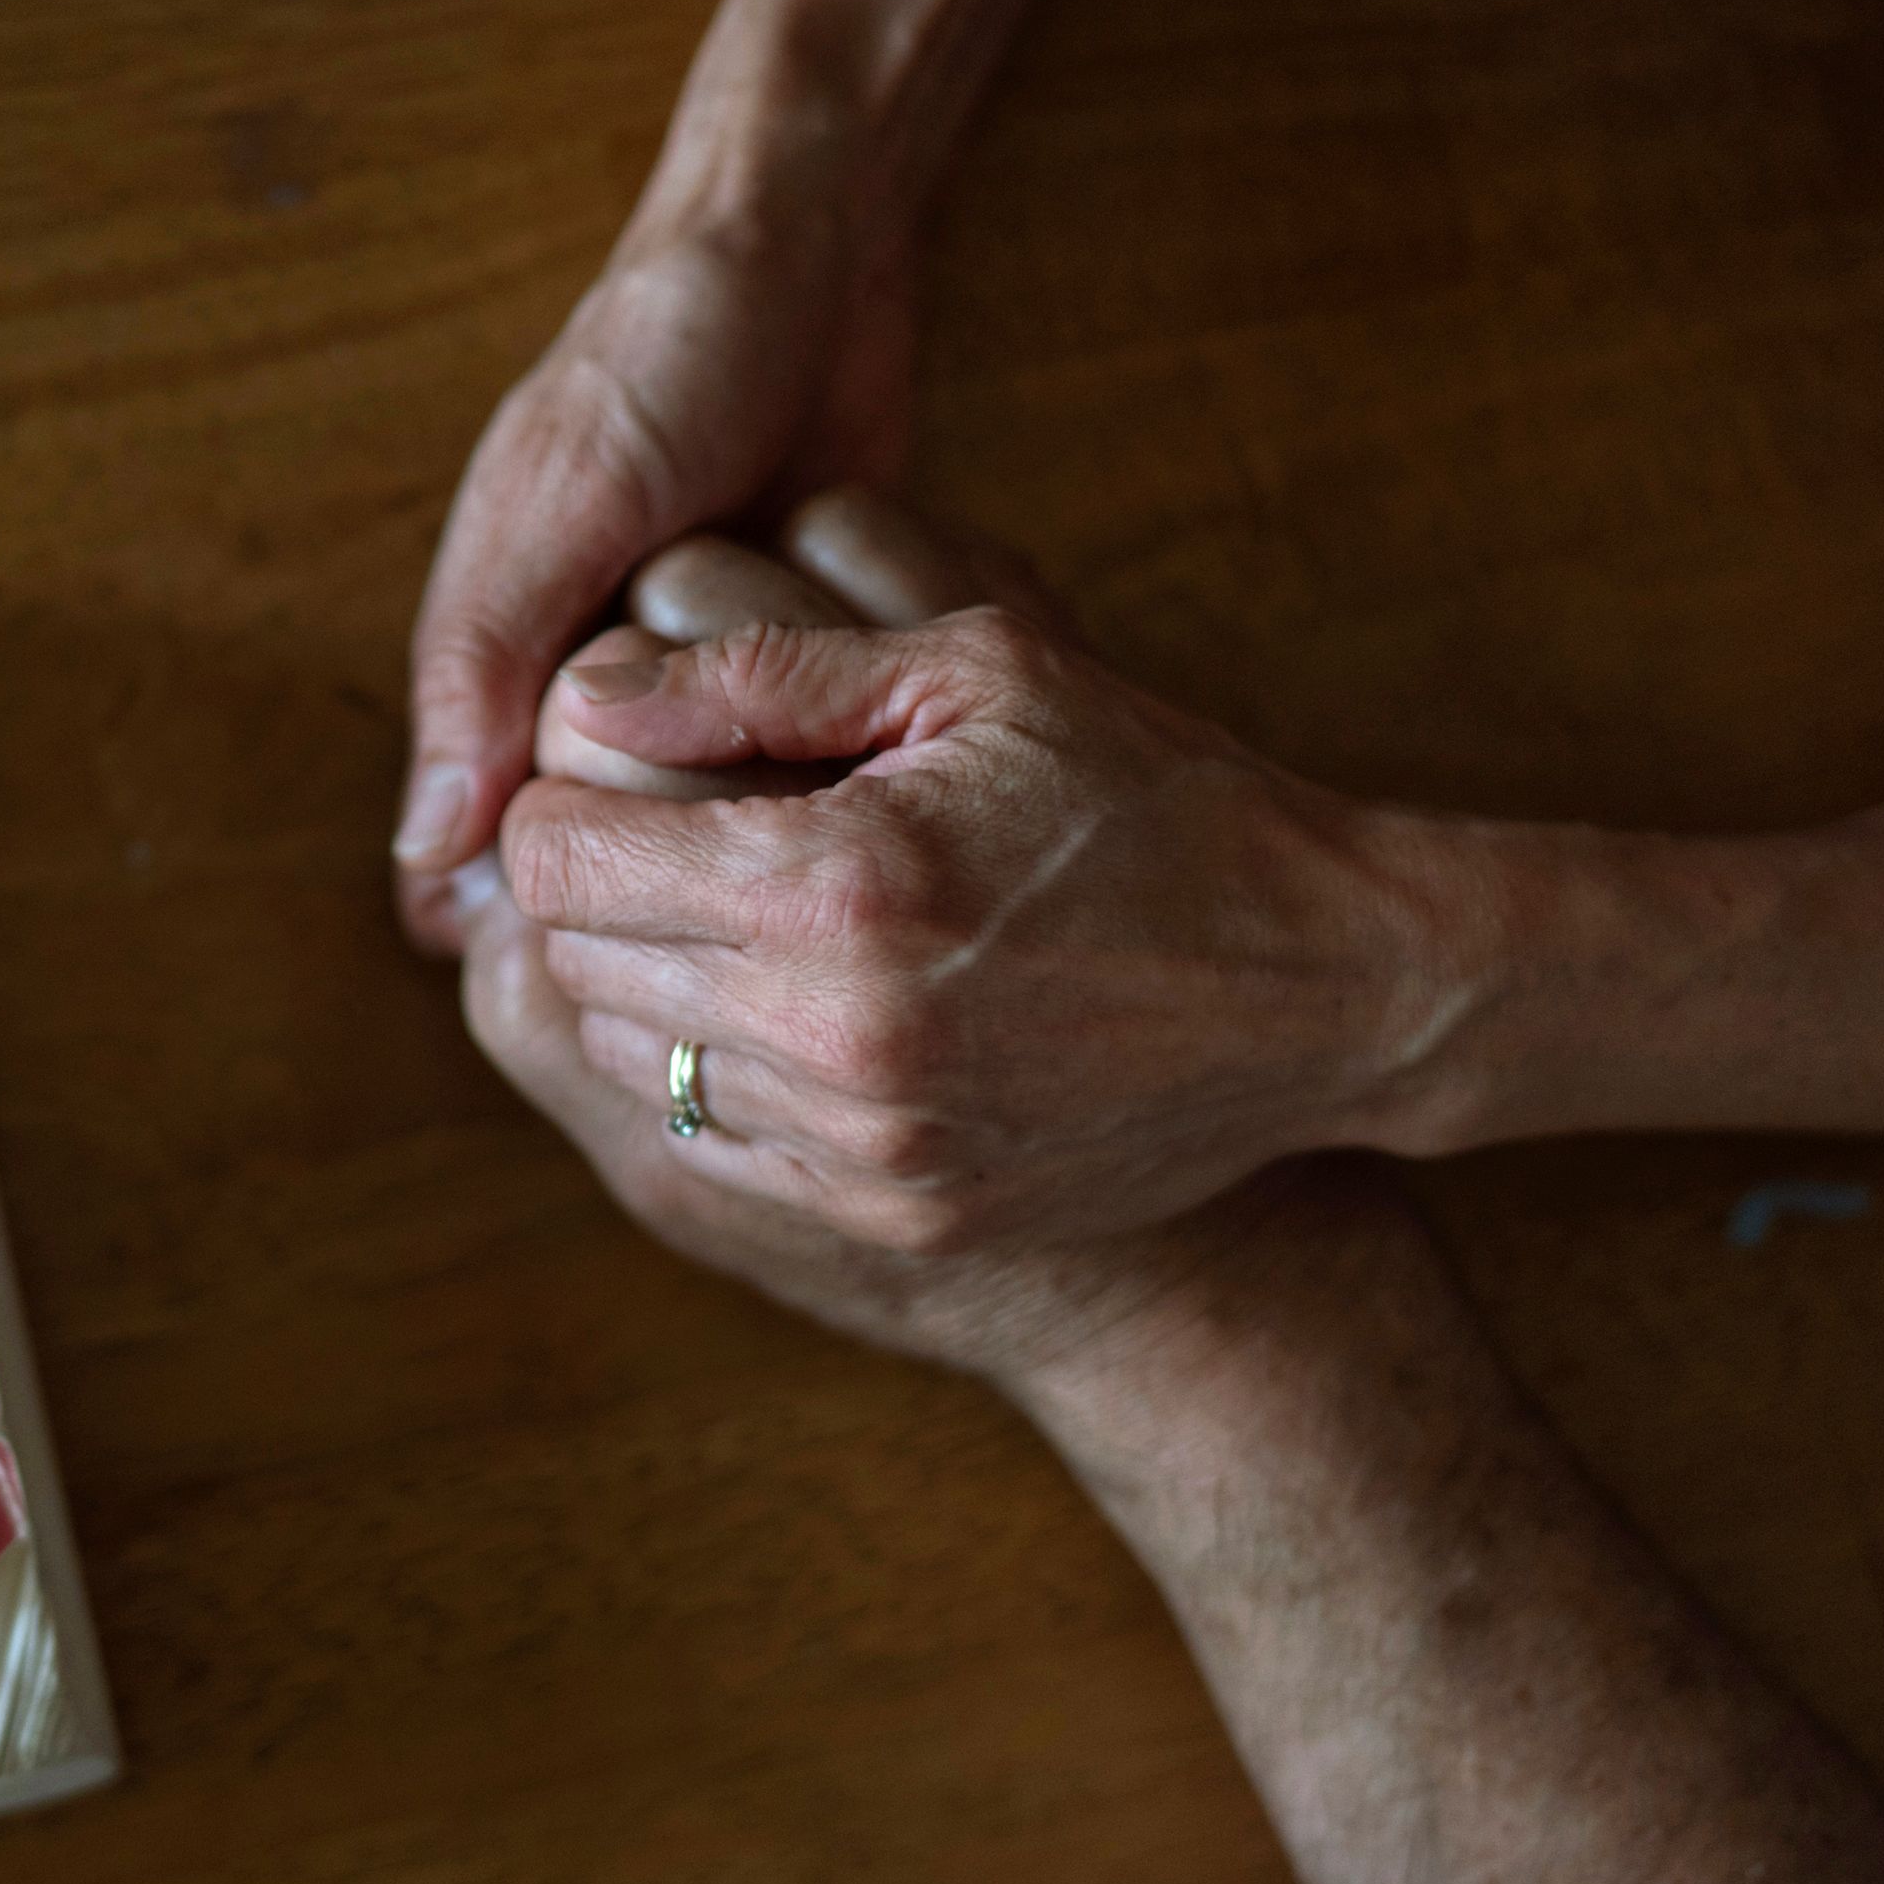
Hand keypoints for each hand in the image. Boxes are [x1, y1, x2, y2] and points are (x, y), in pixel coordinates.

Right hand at [393, 85, 916, 950]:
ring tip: (802, 878)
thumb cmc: (661, 353)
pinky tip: (867, 810)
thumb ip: (485, 657)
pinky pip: (797, 772)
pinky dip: (823, 792)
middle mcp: (586, 696)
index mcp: (496, 668)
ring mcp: (693, 688)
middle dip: (649, 906)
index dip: (525, 927)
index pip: (474, 858)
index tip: (602, 968)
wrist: (808, 247)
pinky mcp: (791, 671)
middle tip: (724, 937)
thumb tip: (426, 852)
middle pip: (597, 867)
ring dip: (743, 861)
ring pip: (703, 841)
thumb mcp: (563, 497)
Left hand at [496, 501, 1452, 1267]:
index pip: (556, 860)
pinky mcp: (892, 1210)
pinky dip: (719, 1071)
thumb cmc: (1161, 799)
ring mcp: (862, 1144)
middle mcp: (833, 1033)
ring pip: (633, 1057)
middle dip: (598, 887)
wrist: (1327, 990)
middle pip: (573, 961)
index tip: (617, 770)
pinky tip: (801, 1004)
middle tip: (674, 833)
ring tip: (743, 914)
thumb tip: (583, 692)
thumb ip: (762, 675)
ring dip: (651, 981)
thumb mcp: (983, 673)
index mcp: (838, 884)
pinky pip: (709, 1142)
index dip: (561, 800)